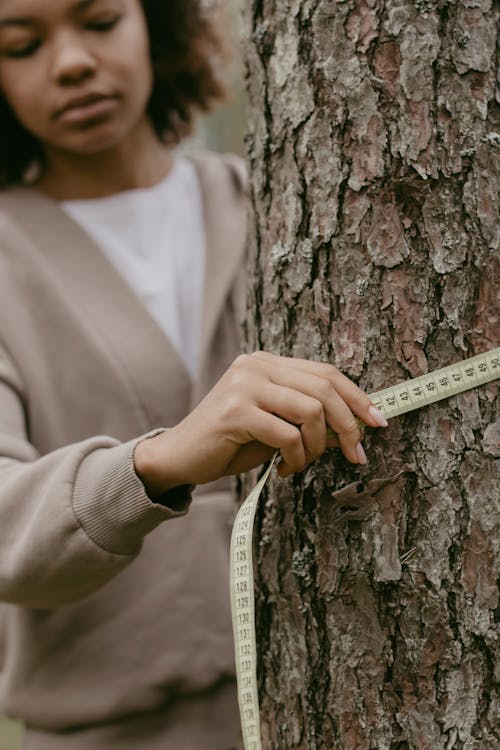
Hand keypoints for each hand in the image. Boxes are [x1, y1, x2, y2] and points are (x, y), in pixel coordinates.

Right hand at [134, 352, 387, 496]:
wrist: (180, 455)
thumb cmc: (231, 441)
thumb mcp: (274, 422)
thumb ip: (306, 415)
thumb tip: (355, 426)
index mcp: (268, 362)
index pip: (326, 372)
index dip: (357, 397)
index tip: (378, 421)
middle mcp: (257, 365)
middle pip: (324, 388)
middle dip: (349, 425)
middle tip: (356, 454)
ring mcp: (245, 385)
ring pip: (310, 411)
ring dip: (318, 446)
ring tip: (303, 463)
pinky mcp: (236, 411)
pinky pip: (287, 435)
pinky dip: (296, 457)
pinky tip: (284, 469)